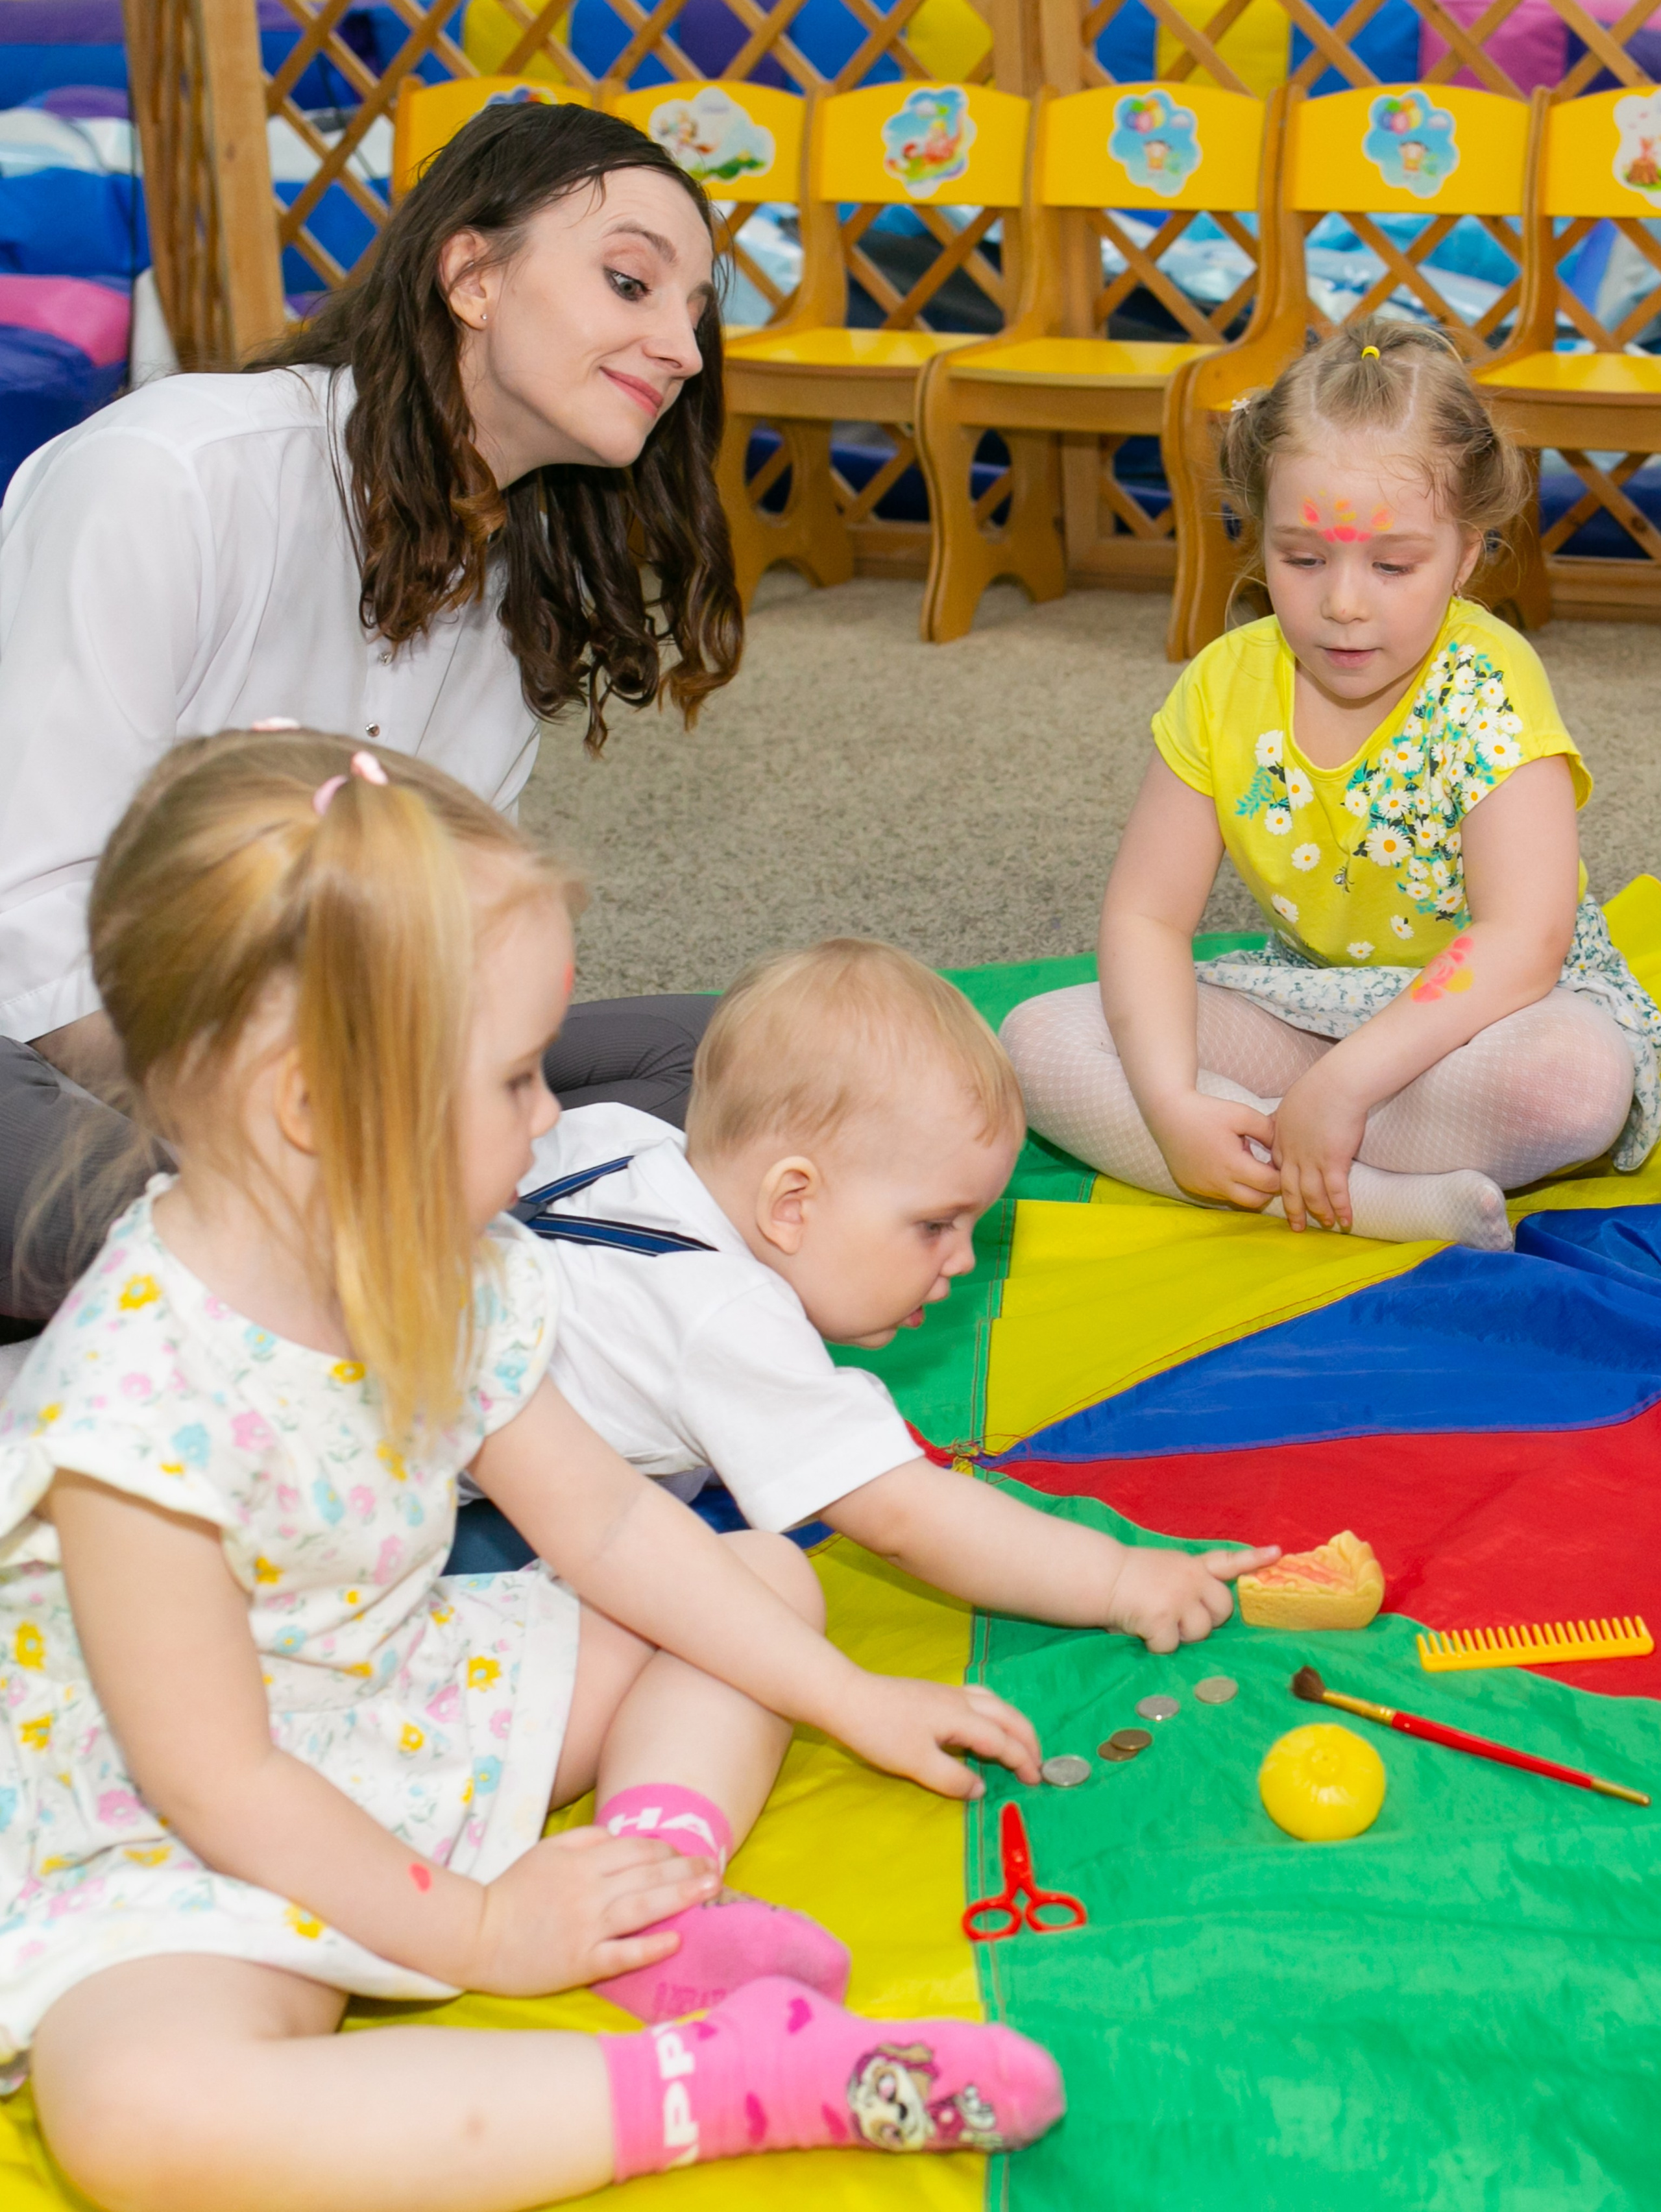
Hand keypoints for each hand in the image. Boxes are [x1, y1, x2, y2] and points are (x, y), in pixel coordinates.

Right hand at [468, 1825, 717, 1996]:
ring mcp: (585, 1927)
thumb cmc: (512, 1892)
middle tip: (715, 1869)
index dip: (666, 1851)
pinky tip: (676, 1940)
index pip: (635, 1849)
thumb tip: (619, 1836)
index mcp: (580, 1862)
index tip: (687, 1855)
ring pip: (642, 1908)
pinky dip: (649, 1947)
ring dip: (680, 1897)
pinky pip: (622, 1954)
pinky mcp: (580, 1962)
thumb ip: (584, 1838)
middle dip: (685, 1870)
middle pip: (646, 1875)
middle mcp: (588, 1891)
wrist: (476, 1936)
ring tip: (709, 1891)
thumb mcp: (545, 1851)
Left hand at [830, 1674, 1041, 1798]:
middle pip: (1006, 1715)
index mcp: (959, 1717)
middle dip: (1027, 1739)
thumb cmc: (879, 1732)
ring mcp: (947, 1693)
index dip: (1021, 1760)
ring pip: (994, 1703)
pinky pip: (979, 1699)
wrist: (846, 1697)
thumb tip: (981, 1789)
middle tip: (1039, 1764)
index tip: (1035, 1781)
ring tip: (1020, 1743)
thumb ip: (952, 1778)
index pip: (1001, 1740)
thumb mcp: (916, 1764)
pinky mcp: (934, 1693)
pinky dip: (995, 1713)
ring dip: (1013, 1723)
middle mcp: (959, 1700)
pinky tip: (986, 1724)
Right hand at [1104, 1542, 1281, 1653]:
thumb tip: (1203, 1608)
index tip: (1278, 1553)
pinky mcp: (1163, 1618)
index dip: (1254, 1559)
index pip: (1228, 1561)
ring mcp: (1179, 1598)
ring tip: (1155, 1621)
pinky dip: (1156, 1645)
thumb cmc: (1127, 1576)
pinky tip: (1142, 1631)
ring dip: (1180, 1635)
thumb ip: (1187, 1582)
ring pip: (1200, 1633)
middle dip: (1206, 1621)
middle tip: (1178, 1618)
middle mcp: (1191, 1579)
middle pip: (1223, 1611)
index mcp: (1191, 1565)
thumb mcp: (1164, 1567)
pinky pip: (1171, 1646)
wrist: (1100, 1576)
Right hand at [1149, 1090, 1280, 1209]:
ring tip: (1246, 1165)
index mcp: (1233, 1165)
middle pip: (1256, 1201)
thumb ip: (1269, 1131)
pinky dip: (1229, 1186)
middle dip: (1268, 1189)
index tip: (1278, 1161)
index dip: (1281, 1174)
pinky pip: (1219, 1194)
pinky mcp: (1192, 1187)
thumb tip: (1282, 1147)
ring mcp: (1203, 1188)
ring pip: (1237, 1200)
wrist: (1168, 1114)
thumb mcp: (1242, 1114)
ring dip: (1248, 1188)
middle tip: (1267, 1168)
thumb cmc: (1207, 1112)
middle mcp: (1218, 1183)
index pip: (1270, 1184)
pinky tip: (1225, 1165)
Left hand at [1271, 1063, 1370, 1231]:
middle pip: (1289, 1188)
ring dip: (1319, 1212)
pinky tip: (1346, 1221)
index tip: (1285, 1195)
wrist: (1338, 1084)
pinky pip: (1335, 1192)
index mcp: (1282, 1138)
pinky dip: (1340, 1208)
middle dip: (1294, 1209)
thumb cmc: (1319, 1086)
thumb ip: (1286, 1115)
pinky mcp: (1333, 1162)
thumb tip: (1286, 1116)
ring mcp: (1311, 1159)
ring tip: (1327, 1226)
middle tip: (1296, 1226)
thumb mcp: (1291, 1101)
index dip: (1281, 1184)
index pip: (1278, 1168)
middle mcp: (1293, 1153)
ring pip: (1311, 1194)